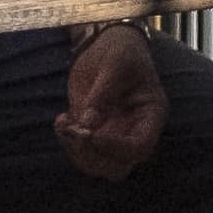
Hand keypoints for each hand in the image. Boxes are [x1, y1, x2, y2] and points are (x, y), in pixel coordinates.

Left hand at [57, 25, 165, 184]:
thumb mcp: (115, 63)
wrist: (109, 45)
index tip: (91, 135)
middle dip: (92, 155)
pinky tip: (61, 119)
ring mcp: (114, 135)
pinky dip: (67, 142)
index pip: (140, 147)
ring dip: (75, 151)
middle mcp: (134, 131)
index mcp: (151, 115)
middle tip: (73, 131)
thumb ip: (103, 93)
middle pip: (118, 166)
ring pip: (97, 165)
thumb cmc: (121, 50)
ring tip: (63, 123)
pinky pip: (81, 151)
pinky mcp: (94, 133)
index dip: (116, 148)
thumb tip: (87, 125)